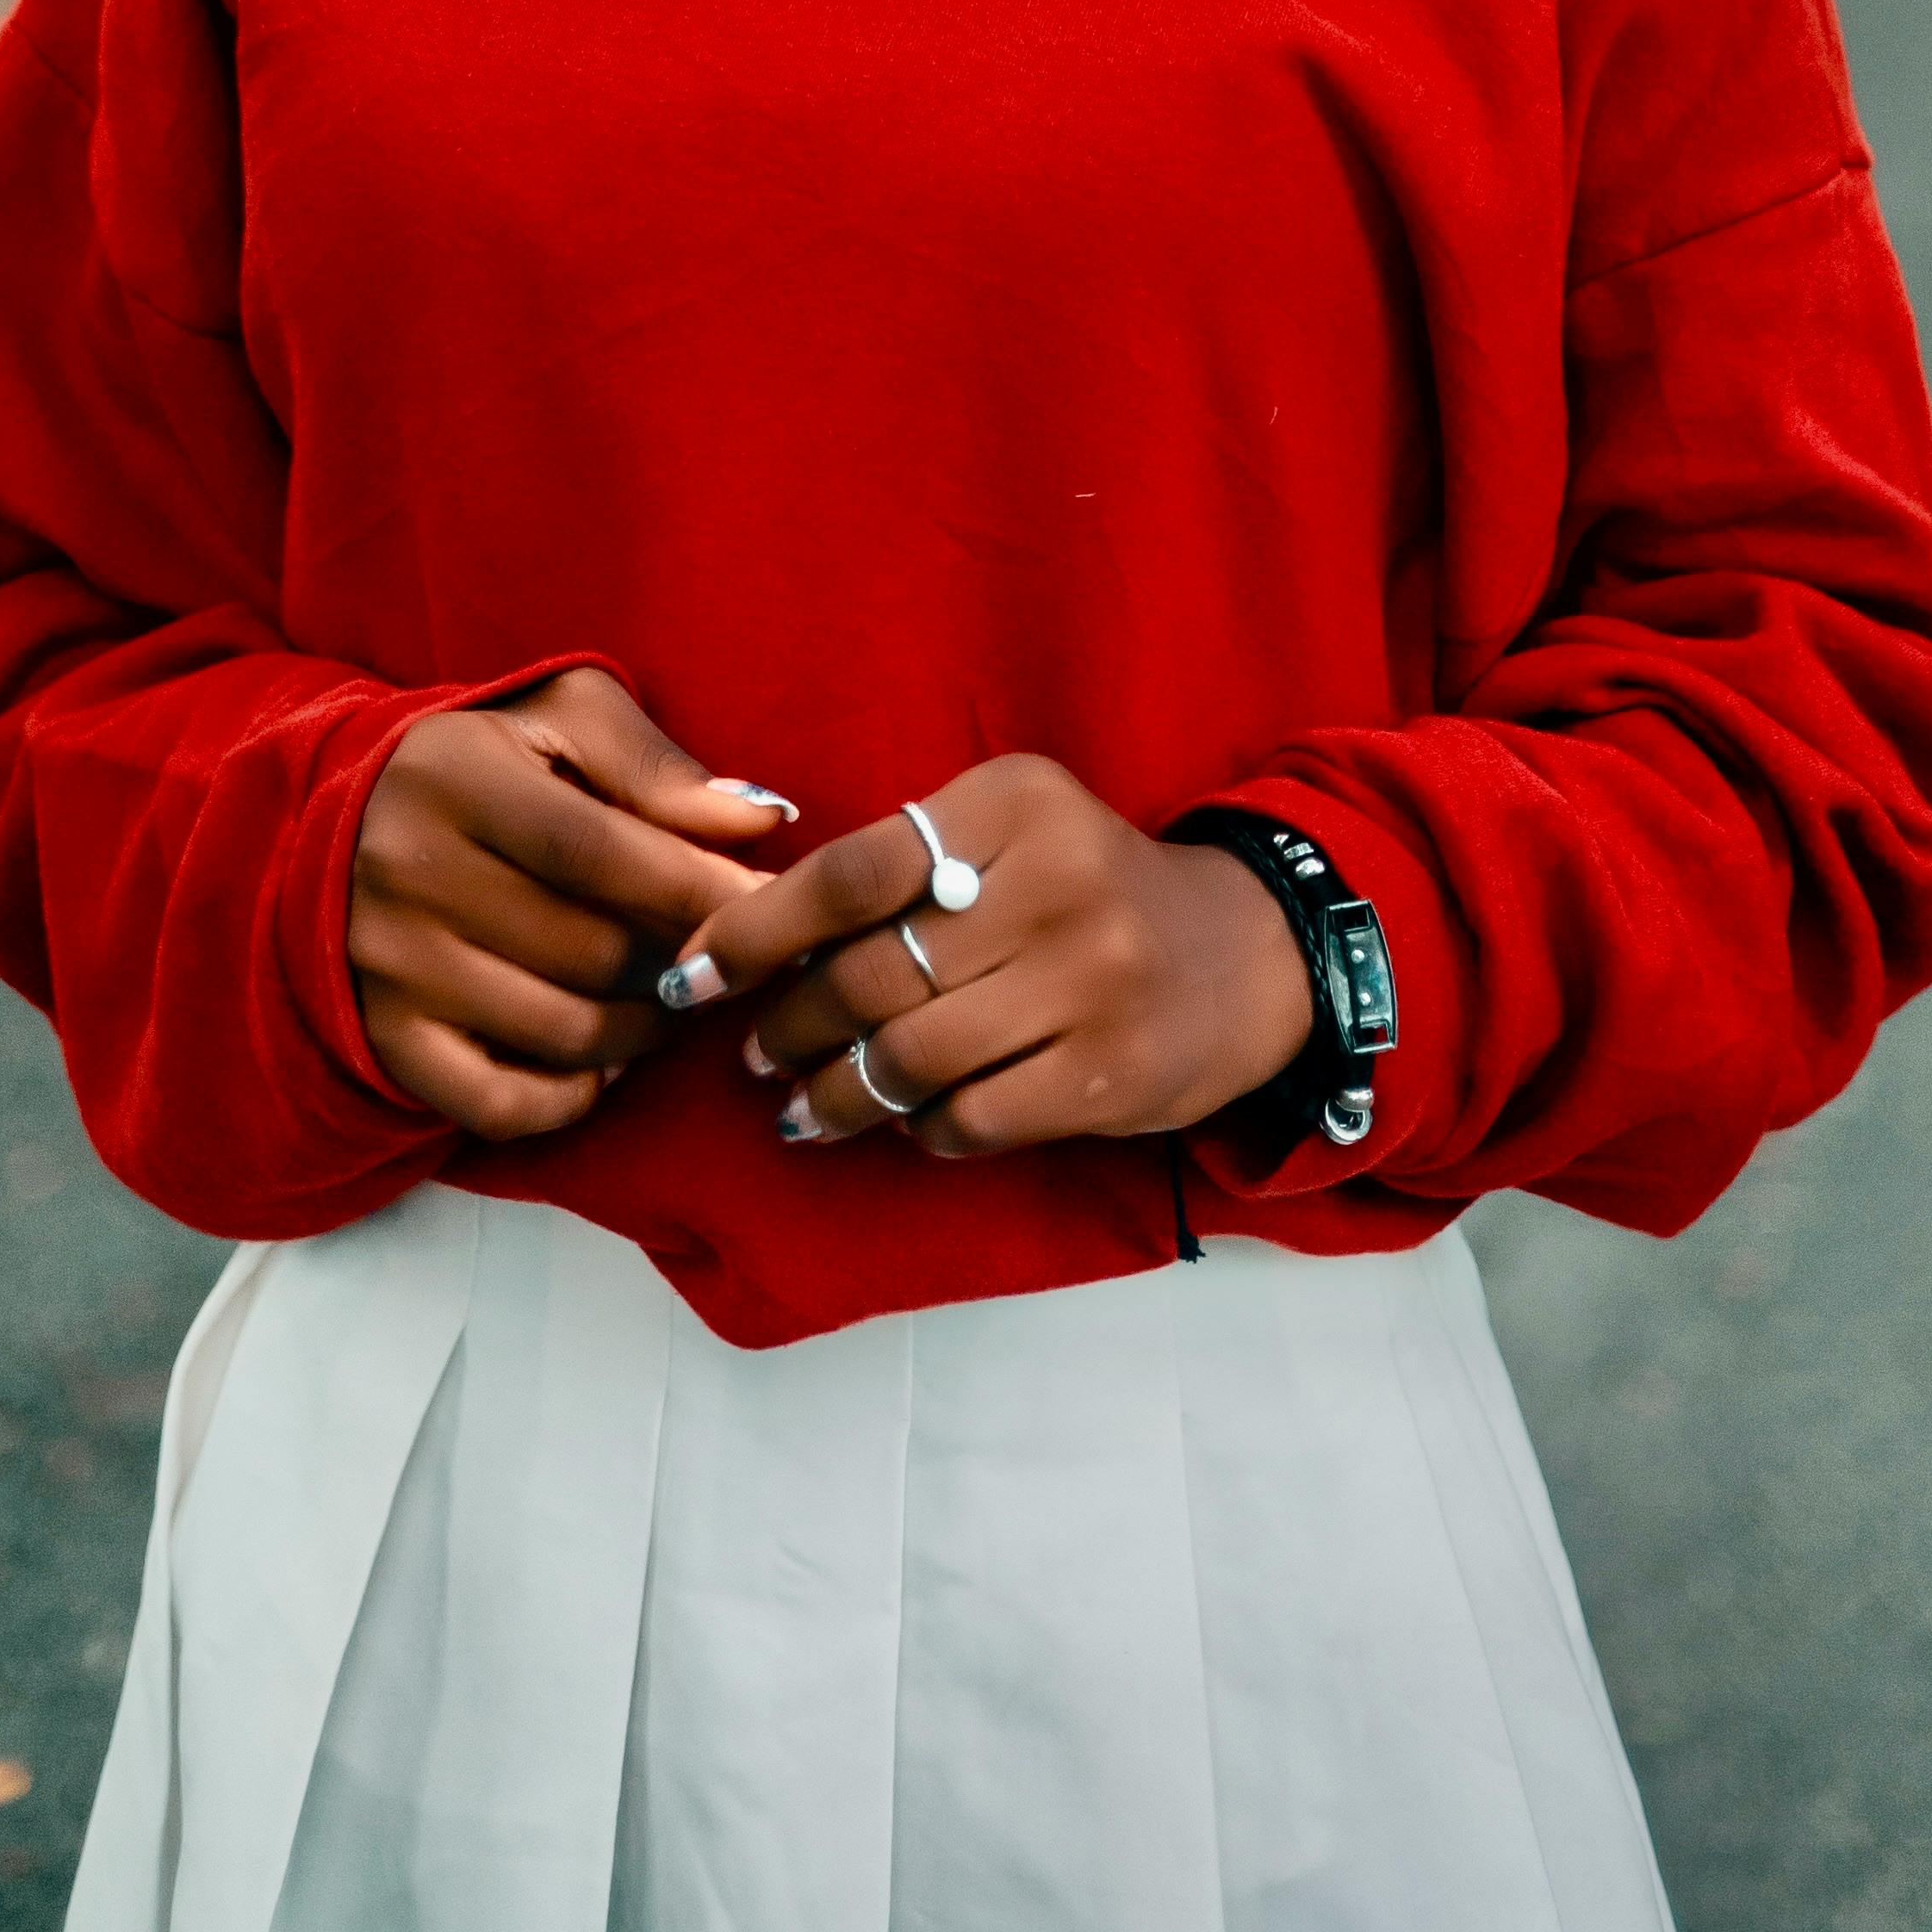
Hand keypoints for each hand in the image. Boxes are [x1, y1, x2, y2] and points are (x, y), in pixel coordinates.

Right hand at [347, 668, 792, 1142]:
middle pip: (591, 950)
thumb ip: (657, 766)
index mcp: (455, 777)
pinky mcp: (386, 1040)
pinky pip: (500, 1103)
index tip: (765, 906)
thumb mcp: (562, 722)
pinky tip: (608, 1059)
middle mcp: (408, 874)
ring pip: (563, 1030)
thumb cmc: (485, 760)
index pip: (599, 851)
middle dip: (681, 960)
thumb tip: (764, 820)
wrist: (344, 820)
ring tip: (675, 997)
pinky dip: (573, 1096)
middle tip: (723, 955)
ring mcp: (393, 968)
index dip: (695, 887)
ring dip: (646, 1029)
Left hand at [663, 757, 1312, 1159]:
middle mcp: (1054, 884)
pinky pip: (969, 1117)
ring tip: (800, 1107)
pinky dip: (917, 1127)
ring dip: (835, 1093)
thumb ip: (907, 864)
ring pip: (910, 1058)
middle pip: (872, 974)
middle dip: (791, 1024)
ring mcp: (1089, 984)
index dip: (754, 931)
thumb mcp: (1012, 831)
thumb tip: (758, 936)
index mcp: (1015, 804)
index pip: (851, 872)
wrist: (1242, 956)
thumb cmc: (1088, 890)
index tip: (689, 975)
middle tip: (757, 1052)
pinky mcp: (1109, 1074)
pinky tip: (900, 1121)